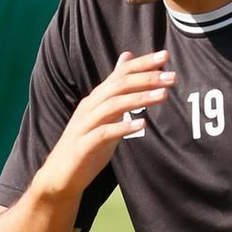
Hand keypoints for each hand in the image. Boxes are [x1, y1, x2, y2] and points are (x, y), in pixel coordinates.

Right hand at [38, 51, 175, 202]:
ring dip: (139, 98)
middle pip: (118, 85)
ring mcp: (84, 125)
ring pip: (112, 105)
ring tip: (163, 96)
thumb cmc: (86, 146)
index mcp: (96, 99)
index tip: (165, 55)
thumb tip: (126, 64)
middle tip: (171, 76)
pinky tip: (141, 124)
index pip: (120, 74)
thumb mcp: (105, 117)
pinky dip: (122, 127)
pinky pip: (103, 133)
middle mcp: (89, 107)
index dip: (141, 63)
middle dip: (146, 78)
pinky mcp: (82, 145)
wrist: (59, 176)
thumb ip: (117, 94)